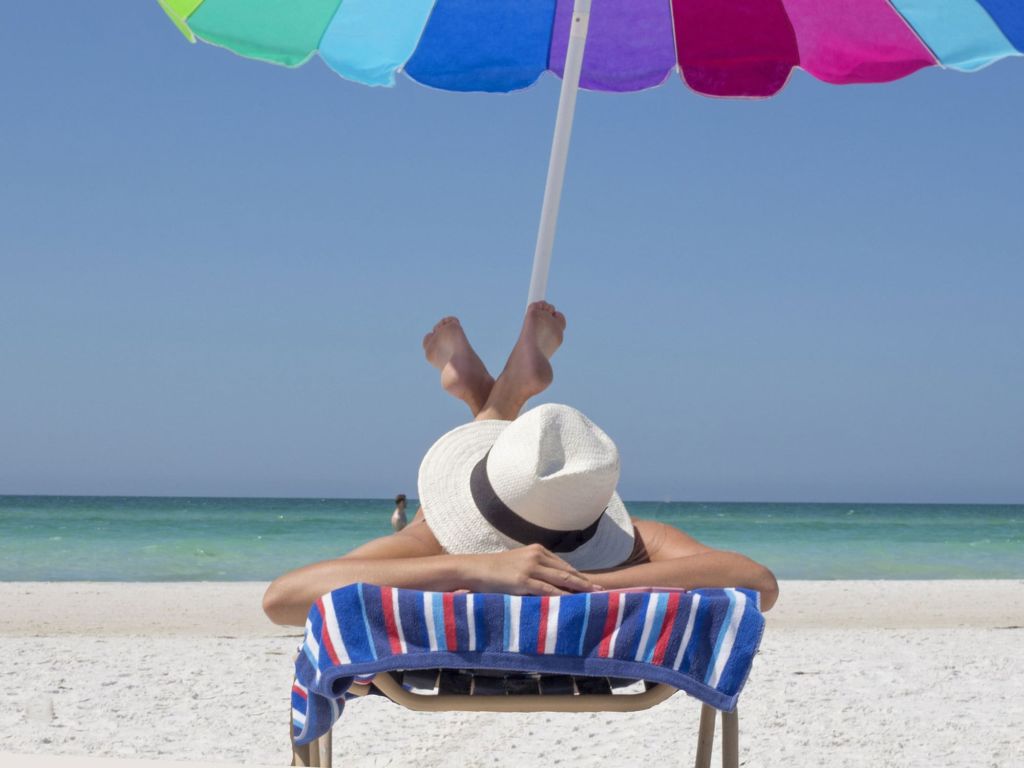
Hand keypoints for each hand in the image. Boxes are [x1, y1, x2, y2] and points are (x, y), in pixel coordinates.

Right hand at [462, 544, 603, 595]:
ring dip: (579, 588)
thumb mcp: (519, 564)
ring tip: (594, 596)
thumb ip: (536, 569)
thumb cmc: (496, 570)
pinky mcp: (523, 580)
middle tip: (602, 590)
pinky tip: (572, 602)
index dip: (579, 576)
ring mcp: (530, 567)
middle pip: (567, 571)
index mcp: (537, 550)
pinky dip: (562, 596)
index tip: (593, 584)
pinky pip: (547, 589)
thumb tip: (552, 582)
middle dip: (585, 582)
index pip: (564, 565)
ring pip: (561, 579)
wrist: (475, 569)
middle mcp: (537, 555)